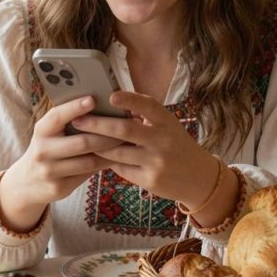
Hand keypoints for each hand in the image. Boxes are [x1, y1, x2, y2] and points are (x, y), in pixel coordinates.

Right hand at [0, 96, 123, 230]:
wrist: (27, 182)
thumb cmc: (48, 149)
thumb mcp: (49, 133)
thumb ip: (68, 122)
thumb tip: (101, 106)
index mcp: (41, 131)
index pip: (57, 116)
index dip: (75, 107)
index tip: (93, 99)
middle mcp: (42, 151)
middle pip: (82, 142)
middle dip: (107, 134)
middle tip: (127, 126)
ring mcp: (50, 171)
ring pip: (89, 161)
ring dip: (111, 151)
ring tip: (127, 142)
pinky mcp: (59, 188)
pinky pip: (88, 175)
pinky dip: (104, 165)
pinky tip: (117, 158)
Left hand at [70, 90, 220, 207]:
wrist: (199, 178)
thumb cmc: (176, 145)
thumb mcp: (168, 126)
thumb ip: (145, 116)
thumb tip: (111, 102)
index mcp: (167, 122)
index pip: (148, 106)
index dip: (129, 99)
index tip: (110, 95)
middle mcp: (163, 141)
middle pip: (124, 130)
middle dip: (97, 124)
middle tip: (77, 120)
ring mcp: (156, 162)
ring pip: (117, 153)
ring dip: (97, 146)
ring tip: (80, 139)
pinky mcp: (150, 180)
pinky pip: (122, 169)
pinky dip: (108, 162)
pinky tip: (97, 157)